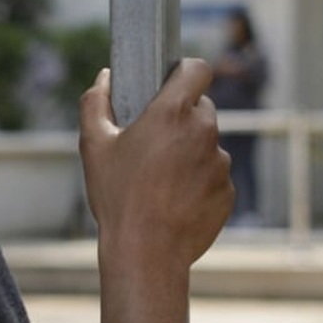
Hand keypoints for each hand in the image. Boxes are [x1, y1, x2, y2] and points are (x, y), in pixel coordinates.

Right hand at [79, 61, 234, 271]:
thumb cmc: (118, 198)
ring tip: (161, 179)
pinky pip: (214, 176)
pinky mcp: (228, 191)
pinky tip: (174, 200)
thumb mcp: (94, 146)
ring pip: (208, 144)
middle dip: (182, 117)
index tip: (173, 82)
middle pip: (202, 108)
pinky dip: (199, 182)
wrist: (146, 254)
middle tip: (155, 141)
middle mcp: (204, 132)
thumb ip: (95, 103)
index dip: (185, 72)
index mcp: (173, 113)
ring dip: (191, 152)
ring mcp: (220, 163)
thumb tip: (104, 78)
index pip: (198, 69)